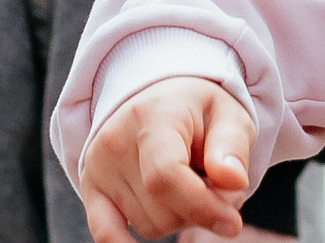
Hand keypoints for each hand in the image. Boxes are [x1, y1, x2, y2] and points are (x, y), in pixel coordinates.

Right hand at [82, 76, 255, 242]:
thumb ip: (232, 146)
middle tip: (211, 180)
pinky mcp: (90, 187)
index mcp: (153, 115)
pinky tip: (142, 241)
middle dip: (198, 208)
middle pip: (164, 209)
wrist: (160, 96)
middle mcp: (116, 140)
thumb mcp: (228, 114)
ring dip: (177, 216)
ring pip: (149, 226)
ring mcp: (98, 166)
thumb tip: (234, 181)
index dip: (202, 207)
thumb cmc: (199, 110)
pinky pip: (105, 234)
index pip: (166, 177)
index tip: (232, 223)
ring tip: (186, 181)